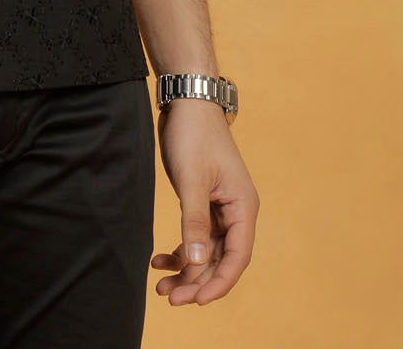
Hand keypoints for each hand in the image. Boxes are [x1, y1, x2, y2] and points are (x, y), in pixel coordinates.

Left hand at [152, 98, 258, 306]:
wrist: (186, 101)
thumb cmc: (193, 135)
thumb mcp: (191, 179)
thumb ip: (193, 221)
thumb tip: (196, 262)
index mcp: (243, 207)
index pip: (237, 257)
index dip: (218, 282)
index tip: (196, 300)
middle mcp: (236, 211)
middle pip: (220, 259)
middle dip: (196, 280)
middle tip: (169, 297)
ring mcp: (220, 207)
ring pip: (205, 250)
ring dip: (185, 269)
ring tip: (159, 285)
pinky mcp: (203, 201)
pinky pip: (195, 235)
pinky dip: (179, 249)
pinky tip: (158, 259)